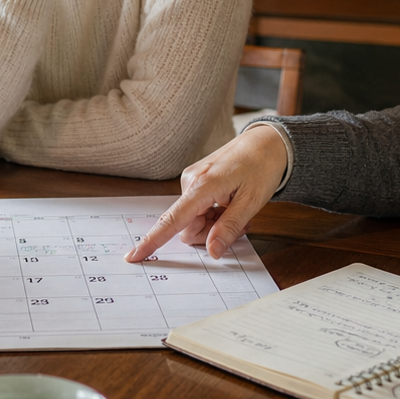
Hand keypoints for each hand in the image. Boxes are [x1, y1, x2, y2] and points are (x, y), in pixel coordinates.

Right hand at [126, 124, 290, 261]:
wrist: (266, 142)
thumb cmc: (262, 167)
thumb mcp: (252, 202)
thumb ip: (229, 228)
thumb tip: (212, 252)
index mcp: (202, 186)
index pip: (172, 220)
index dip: (153, 241)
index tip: (134, 256)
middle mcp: (190, 181)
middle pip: (187, 227)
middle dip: (210, 233)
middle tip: (240, 225)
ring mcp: (191, 180)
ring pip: (193, 220)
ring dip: (214, 223)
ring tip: (237, 209)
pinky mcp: (195, 180)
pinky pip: (197, 209)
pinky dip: (213, 214)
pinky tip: (230, 204)